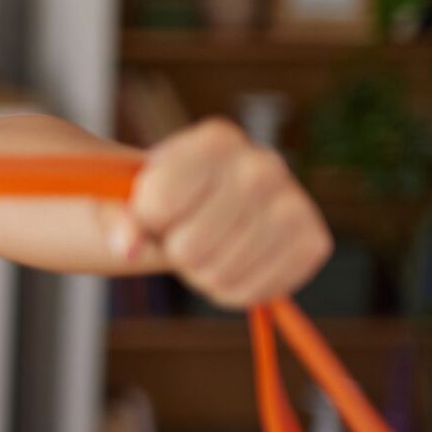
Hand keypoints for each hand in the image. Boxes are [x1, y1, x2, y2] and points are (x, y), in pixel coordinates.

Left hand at [103, 116, 333, 308]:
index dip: (144, 217)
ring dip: (200, 272)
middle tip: (180, 231)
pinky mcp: (314, 242)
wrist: (203, 206)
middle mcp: (264, 164)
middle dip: (172, 250)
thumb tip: (127, 248)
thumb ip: (118, 218)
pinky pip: (256, 291)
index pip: (159, 202)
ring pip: (220, 273)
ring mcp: (295, 202)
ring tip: (205, 245)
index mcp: (217, 139)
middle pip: (189, 247)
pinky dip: (231, 290)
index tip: (151, 207)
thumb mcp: (125, 197)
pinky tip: (229, 261)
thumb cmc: (157, 196)